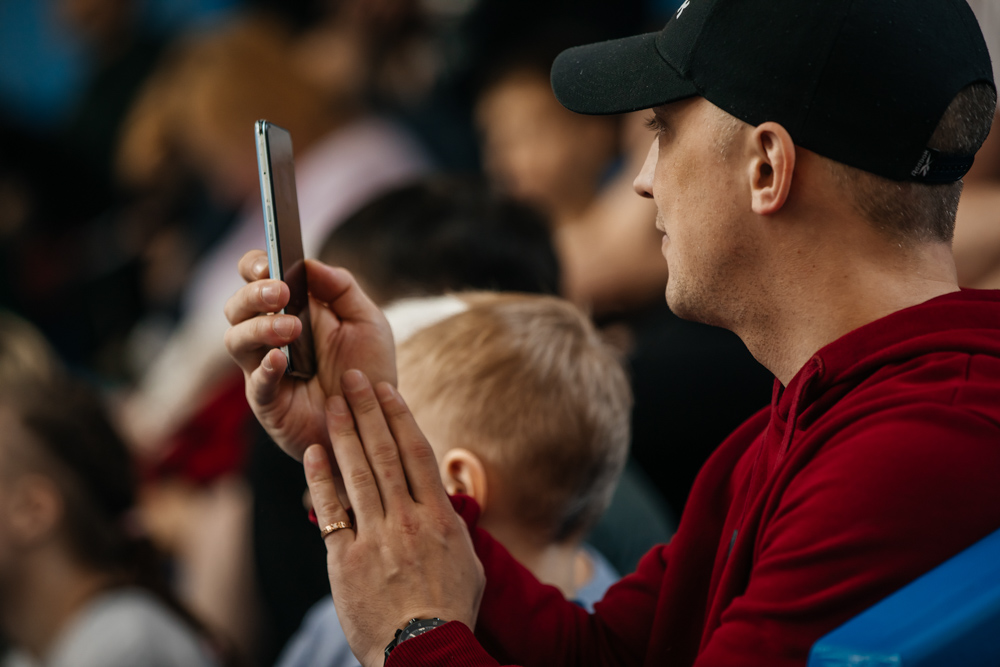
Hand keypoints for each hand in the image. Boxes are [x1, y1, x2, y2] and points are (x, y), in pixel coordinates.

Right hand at [224, 250, 395, 459]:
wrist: (377, 422)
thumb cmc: (368, 370)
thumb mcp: (368, 322)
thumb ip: (342, 289)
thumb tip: (309, 263)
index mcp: (290, 309)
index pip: (256, 279)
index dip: (255, 265)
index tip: (269, 261)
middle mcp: (268, 337)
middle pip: (236, 307)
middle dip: (253, 294)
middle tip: (279, 292)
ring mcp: (264, 370)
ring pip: (236, 341)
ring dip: (259, 327)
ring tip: (291, 328)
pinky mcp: (268, 403)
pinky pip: (255, 384)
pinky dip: (264, 369)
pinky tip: (280, 359)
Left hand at [304, 370, 484, 666]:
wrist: (425, 652)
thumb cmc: (450, 609)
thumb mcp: (467, 561)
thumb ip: (454, 523)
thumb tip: (445, 497)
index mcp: (439, 518)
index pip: (417, 453)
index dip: (400, 417)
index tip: (388, 390)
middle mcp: (408, 520)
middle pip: (384, 453)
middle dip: (367, 411)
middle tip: (352, 377)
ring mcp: (375, 538)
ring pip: (357, 473)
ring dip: (344, 433)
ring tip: (332, 402)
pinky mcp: (346, 560)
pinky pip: (331, 511)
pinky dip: (321, 479)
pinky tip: (314, 452)